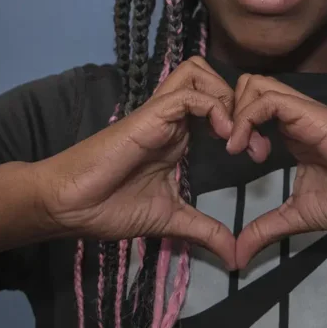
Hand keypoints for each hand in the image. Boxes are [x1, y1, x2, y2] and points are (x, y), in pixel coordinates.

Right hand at [34, 58, 264, 269]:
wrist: (69, 206)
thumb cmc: (109, 207)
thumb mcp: (169, 220)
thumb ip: (202, 230)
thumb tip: (233, 255)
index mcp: (178, 135)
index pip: (217, 103)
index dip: (243, 120)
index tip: (257, 155)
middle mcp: (170, 118)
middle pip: (209, 76)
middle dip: (239, 99)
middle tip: (251, 139)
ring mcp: (159, 114)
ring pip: (198, 72)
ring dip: (225, 96)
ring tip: (235, 134)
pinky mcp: (148, 116)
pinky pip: (187, 94)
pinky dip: (212, 108)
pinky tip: (222, 136)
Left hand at [225, 75, 326, 268]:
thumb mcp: (299, 217)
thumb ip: (266, 229)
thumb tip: (238, 255)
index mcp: (292, 133)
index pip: (250, 106)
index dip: (233, 125)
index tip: (235, 158)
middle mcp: (294, 116)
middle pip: (246, 86)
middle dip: (227, 113)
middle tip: (234, 149)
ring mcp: (302, 112)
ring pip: (253, 84)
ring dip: (235, 114)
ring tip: (241, 150)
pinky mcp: (310, 114)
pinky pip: (268, 98)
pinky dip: (247, 119)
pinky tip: (248, 150)